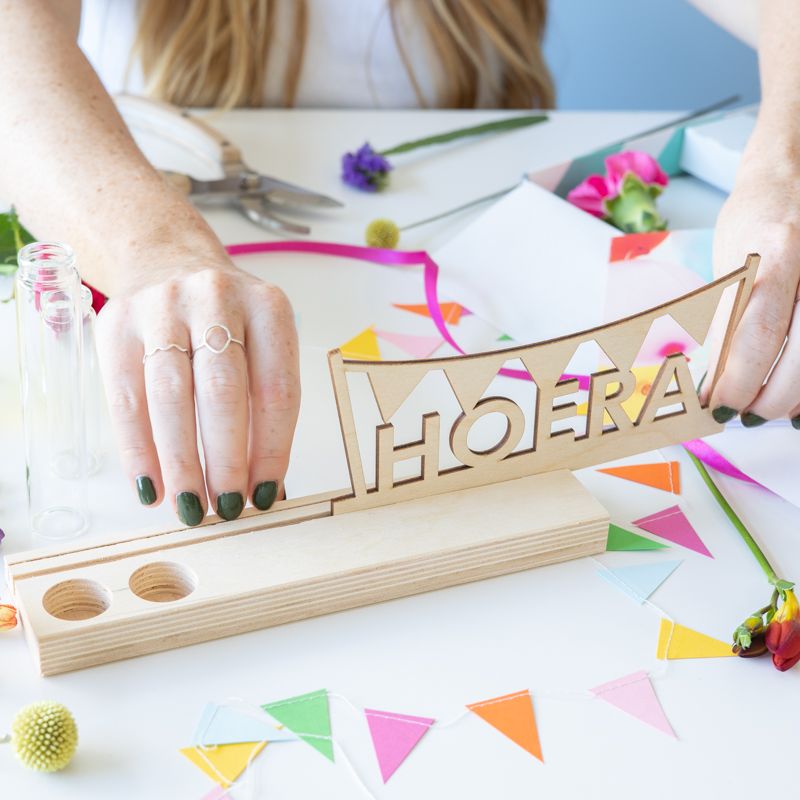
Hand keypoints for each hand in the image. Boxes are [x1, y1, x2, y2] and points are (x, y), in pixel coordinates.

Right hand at [96, 253, 299, 524]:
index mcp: (268, 306)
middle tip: (227, 508)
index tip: (265, 493)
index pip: (277, 389)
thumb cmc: (224, 319)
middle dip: (226, 459)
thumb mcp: (259, 343)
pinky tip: (150, 486)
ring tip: (190, 507)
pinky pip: (125, 397)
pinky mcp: (115, 323)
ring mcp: (162, 306)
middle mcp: (216, 299)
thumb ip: (264, 406)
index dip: (272, 449)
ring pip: (171, 396)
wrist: (164, 258)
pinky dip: (137, 449)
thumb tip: (265, 487)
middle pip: (223, 391)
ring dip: (181, 461)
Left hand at [704, 139, 799, 428]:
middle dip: (767, 396)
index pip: (753, 332)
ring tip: (767, 410)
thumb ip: (724, 316)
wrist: (797, 174)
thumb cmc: (756, 220)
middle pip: (798, 350)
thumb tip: (710, 378)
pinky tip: (797, 400)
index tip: (714, 407)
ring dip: (793, 395)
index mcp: (772, 253)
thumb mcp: (730, 261)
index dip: (735, 379)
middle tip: (740, 415)